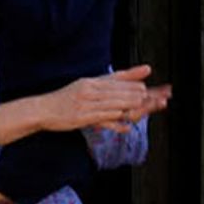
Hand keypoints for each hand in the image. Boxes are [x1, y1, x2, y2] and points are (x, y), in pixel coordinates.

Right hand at [34, 64, 172, 132]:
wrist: (42, 109)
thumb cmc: (66, 99)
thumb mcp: (85, 86)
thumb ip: (107, 83)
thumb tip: (126, 80)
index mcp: (92, 81)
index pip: (119, 79)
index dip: (138, 83)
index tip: (154, 87)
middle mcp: (91, 89)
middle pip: (122, 91)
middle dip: (142, 95)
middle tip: (161, 97)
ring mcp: (87, 103)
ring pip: (115, 103)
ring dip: (133, 105)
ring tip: (149, 106)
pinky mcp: (82, 117)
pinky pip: (103, 118)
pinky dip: (116, 121)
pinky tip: (127, 123)